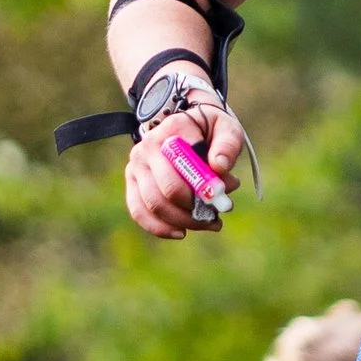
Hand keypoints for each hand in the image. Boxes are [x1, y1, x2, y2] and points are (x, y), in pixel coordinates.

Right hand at [123, 95, 248, 239]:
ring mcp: (136, 165)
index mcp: (173, 129)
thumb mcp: (227, 129)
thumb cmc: (210, 131)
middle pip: (169, 188)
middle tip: (217, 217)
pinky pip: (139, 212)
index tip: (223, 195)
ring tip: (208, 223)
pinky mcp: (132, 183)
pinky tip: (181, 232)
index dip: (204, 184)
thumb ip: (228, 146)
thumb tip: (219, 167)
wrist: (186, 128)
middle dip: (196, 209)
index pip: (187, 163)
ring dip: (183, 221)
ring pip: (154, 204)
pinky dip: (160, 228)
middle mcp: (148, 146)